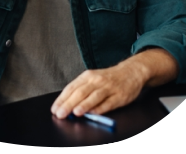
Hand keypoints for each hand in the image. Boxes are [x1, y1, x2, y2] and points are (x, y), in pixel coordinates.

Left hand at [50, 48, 178, 118]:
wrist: (131, 71)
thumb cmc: (108, 78)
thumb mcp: (93, 79)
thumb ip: (81, 90)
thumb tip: (67, 105)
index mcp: (87, 76)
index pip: (71, 88)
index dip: (62, 99)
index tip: (54, 109)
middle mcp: (96, 81)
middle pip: (80, 92)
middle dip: (69, 104)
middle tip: (60, 113)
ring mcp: (108, 88)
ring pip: (94, 96)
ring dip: (84, 105)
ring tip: (75, 112)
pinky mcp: (119, 96)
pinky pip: (109, 103)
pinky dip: (101, 108)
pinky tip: (94, 113)